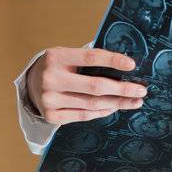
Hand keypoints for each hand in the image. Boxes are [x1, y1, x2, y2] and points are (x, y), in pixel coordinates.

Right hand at [25, 47, 146, 124]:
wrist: (30, 84)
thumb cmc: (59, 67)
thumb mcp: (68, 55)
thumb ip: (90, 60)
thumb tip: (126, 66)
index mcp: (57, 57)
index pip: (91, 57)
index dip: (113, 60)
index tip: (132, 65)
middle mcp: (51, 78)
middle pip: (95, 86)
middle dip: (122, 89)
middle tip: (141, 91)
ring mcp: (49, 99)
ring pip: (92, 104)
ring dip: (117, 103)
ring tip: (134, 101)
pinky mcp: (51, 116)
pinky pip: (84, 115)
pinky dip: (102, 112)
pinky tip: (115, 108)